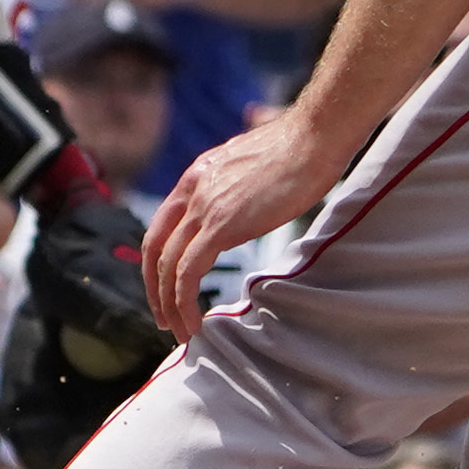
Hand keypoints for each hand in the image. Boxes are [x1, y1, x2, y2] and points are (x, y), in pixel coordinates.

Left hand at [145, 109, 355, 342]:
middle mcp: (191, 191)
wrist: (314, 138)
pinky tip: (196, 322)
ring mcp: (203, 207)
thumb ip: (243, 182)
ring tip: (182, 330)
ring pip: (168, 266)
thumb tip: (255, 192)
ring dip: (169, 304)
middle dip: (155, 288)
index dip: (160, 262)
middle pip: (155, 248)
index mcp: (197, 177)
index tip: (169, 287)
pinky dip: (184, 301)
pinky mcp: (221, 225)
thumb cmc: (302, 149)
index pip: (163, 227)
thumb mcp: (256, 164)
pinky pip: (188, 272)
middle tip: (165, 318)